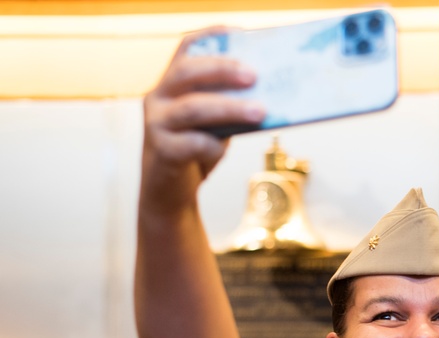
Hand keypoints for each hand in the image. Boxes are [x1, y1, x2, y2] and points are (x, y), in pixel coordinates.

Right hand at [140, 27, 265, 216]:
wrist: (169, 194)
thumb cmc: (196, 152)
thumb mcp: (215, 123)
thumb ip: (231, 105)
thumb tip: (271, 94)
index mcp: (172, 84)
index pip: (187, 48)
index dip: (212, 35)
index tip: (242, 32)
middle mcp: (158, 97)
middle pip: (187, 72)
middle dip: (223, 69)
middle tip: (255, 75)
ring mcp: (156, 124)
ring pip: (192, 108)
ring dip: (230, 108)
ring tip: (261, 112)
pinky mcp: (162, 152)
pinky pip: (191, 144)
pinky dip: (212, 146)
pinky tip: (224, 149)